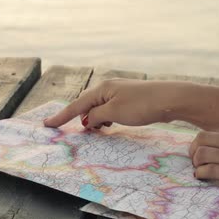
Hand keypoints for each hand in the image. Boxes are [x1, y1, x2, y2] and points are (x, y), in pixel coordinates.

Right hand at [43, 79, 180, 127]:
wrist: (172, 99)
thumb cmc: (142, 105)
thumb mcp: (114, 113)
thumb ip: (95, 117)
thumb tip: (87, 120)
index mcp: (101, 89)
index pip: (76, 106)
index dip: (61, 116)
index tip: (47, 124)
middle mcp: (108, 88)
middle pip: (86, 105)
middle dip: (78, 118)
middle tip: (72, 130)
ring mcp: (119, 93)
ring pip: (98, 108)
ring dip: (94, 120)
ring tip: (96, 131)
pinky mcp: (129, 99)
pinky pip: (109, 110)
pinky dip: (105, 119)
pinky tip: (109, 126)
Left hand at [190, 126, 218, 195]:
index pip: (214, 131)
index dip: (203, 141)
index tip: (200, 148)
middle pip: (203, 138)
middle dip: (193, 148)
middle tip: (194, 158)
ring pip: (202, 154)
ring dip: (195, 161)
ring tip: (197, 168)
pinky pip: (209, 170)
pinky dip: (200, 173)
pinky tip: (200, 176)